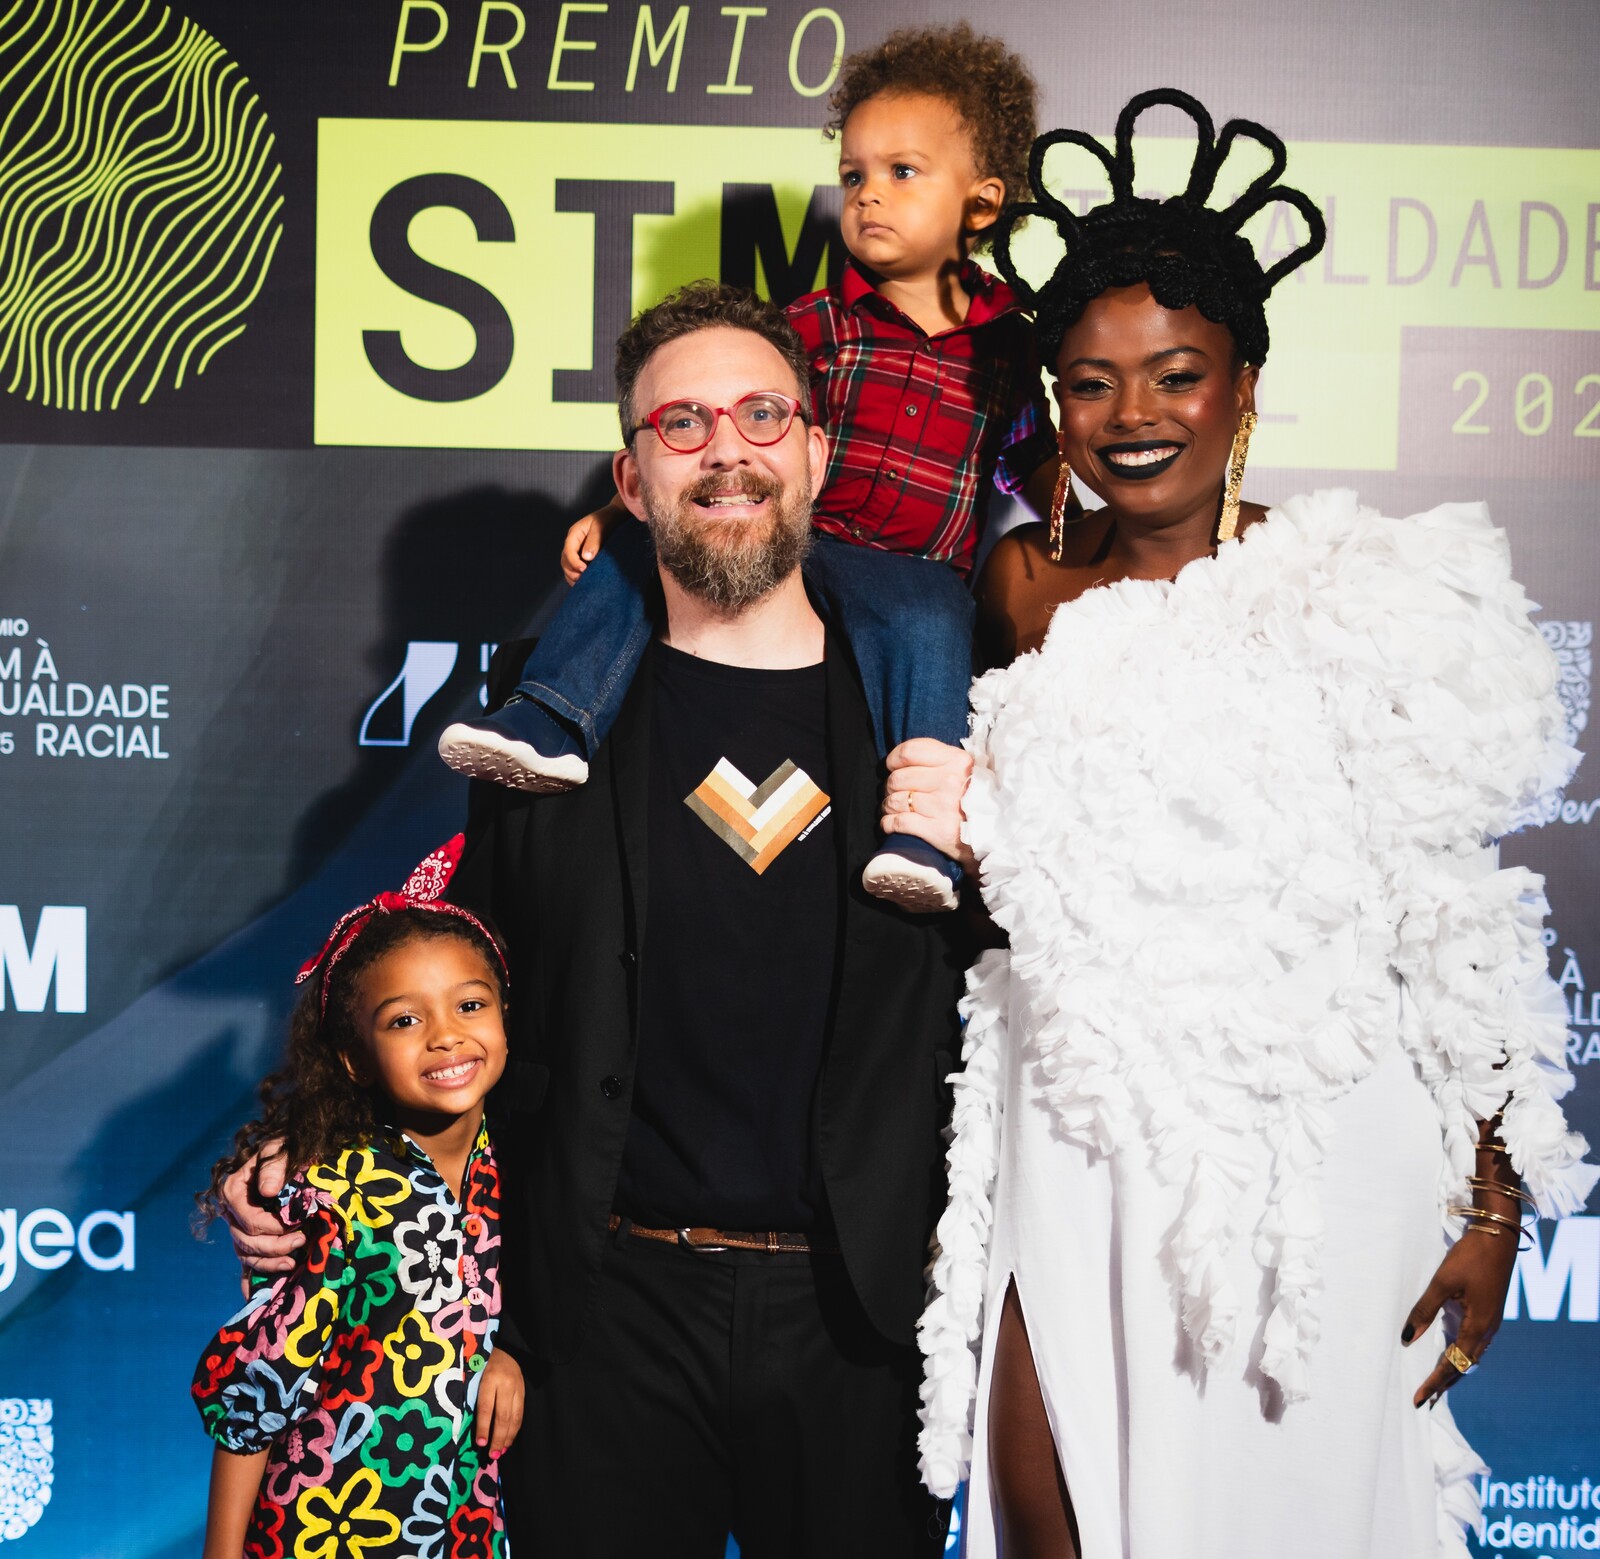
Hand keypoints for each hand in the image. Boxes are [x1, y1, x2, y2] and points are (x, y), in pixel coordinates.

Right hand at [220, 1142, 300, 1292]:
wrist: (294, 1153)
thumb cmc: (287, 1148)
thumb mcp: (282, 1149)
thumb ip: (275, 1167)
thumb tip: (270, 1191)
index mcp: (233, 1191)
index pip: (248, 1221)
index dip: (272, 1228)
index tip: (296, 1225)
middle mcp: (231, 1213)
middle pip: (246, 1241)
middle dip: (275, 1246)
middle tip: (302, 1241)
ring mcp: (239, 1228)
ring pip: (246, 1255)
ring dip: (269, 1262)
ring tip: (293, 1261)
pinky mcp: (250, 1239)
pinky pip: (246, 1265)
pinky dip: (250, 1283)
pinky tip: (258, 1299)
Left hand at [474, 1348, 524, 1454]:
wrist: (506, 1349)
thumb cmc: (483, 1365)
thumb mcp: (474, 1376)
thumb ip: (473, 1396)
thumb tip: (466, 1425)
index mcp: (490, 1379)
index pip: (486, 1407)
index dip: (483, 1427)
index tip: (480, 1443)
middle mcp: (506, 1384)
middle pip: (503, 1416)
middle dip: (498, 1438)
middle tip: (492, 1455)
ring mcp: (518, 1388)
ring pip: (515, 1417)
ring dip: (507, 1438)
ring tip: (500, 1452)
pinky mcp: (524, 1392)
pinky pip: (520, 1415)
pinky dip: (514, 1430)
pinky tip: (508, 1441)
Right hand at [561, 499, 625, 584]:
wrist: (616, 516)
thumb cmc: (608, 519)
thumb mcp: (600, 527)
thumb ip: (594, 541)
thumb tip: (586, 558)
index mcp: (574, 534)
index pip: (568, 550)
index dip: (574, 562)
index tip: (583, 570)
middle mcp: (573, 543)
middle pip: (565, 560)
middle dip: (571, 571)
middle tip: (582, 580)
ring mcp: (577, 550)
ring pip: (568, 566)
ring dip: (573, 576)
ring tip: (583, 584)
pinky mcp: (583, 556)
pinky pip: (576, 568)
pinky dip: (578, 576)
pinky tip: (585, 583)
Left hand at [880, 738, 975, 873]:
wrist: (998, 834)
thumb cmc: (977, 799)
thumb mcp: (968, 770)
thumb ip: (942, 759)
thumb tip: (905, 757)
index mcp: (958, 761)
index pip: (910, 751)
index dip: (894, 759)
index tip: (893, 766)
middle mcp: (950, 781)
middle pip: (899, 777)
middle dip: (890, 786)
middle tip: (896, 793)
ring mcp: (943, 806)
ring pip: (896, 800)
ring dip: (888, 806)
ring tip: (894, 809)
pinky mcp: (937, 831)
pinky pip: (898, 822)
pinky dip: (888, 823)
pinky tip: (891, 824)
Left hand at [1402, 1226, 1518, 1406]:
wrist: (1498, 1240)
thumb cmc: (1470, 1258)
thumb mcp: (1443, 1282)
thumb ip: (1425, 1309)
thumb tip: (1407, 1338)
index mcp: (1478, 1328)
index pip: (1453, 1364)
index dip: (1435, 1382)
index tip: (1419, 1399)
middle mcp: (1487, 1331)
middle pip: (1464, 1367)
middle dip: (1444, 1383)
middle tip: (1424, 1399)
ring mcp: (1490, 1324)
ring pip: (1470, 1357)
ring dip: (1453, 1372)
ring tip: (1435, 1385)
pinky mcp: (1488, 1314)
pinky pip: (1473, 1344)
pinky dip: (1460, 1356)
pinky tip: (1451, 1357)